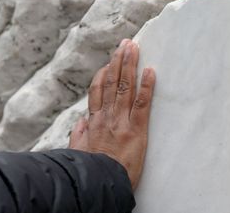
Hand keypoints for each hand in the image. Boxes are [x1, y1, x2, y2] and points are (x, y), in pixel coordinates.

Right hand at [68, 39, 155, 190]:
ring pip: (125, 87)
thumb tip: (81, 121)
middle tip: (125, 44)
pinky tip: (150, 71)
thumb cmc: (89, 172)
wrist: (99, 184)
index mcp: (94, 122)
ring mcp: (121, 121)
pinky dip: (147, 86)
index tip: (110, 61)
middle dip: (119, 61)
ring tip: (134, 48)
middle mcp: (106, 116)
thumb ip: (79, 135)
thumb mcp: (78, 152)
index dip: (103, 73)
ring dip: (130, 65)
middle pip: (112, 82)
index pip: (98, 91)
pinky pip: (142, 104)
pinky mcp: (136, 130)